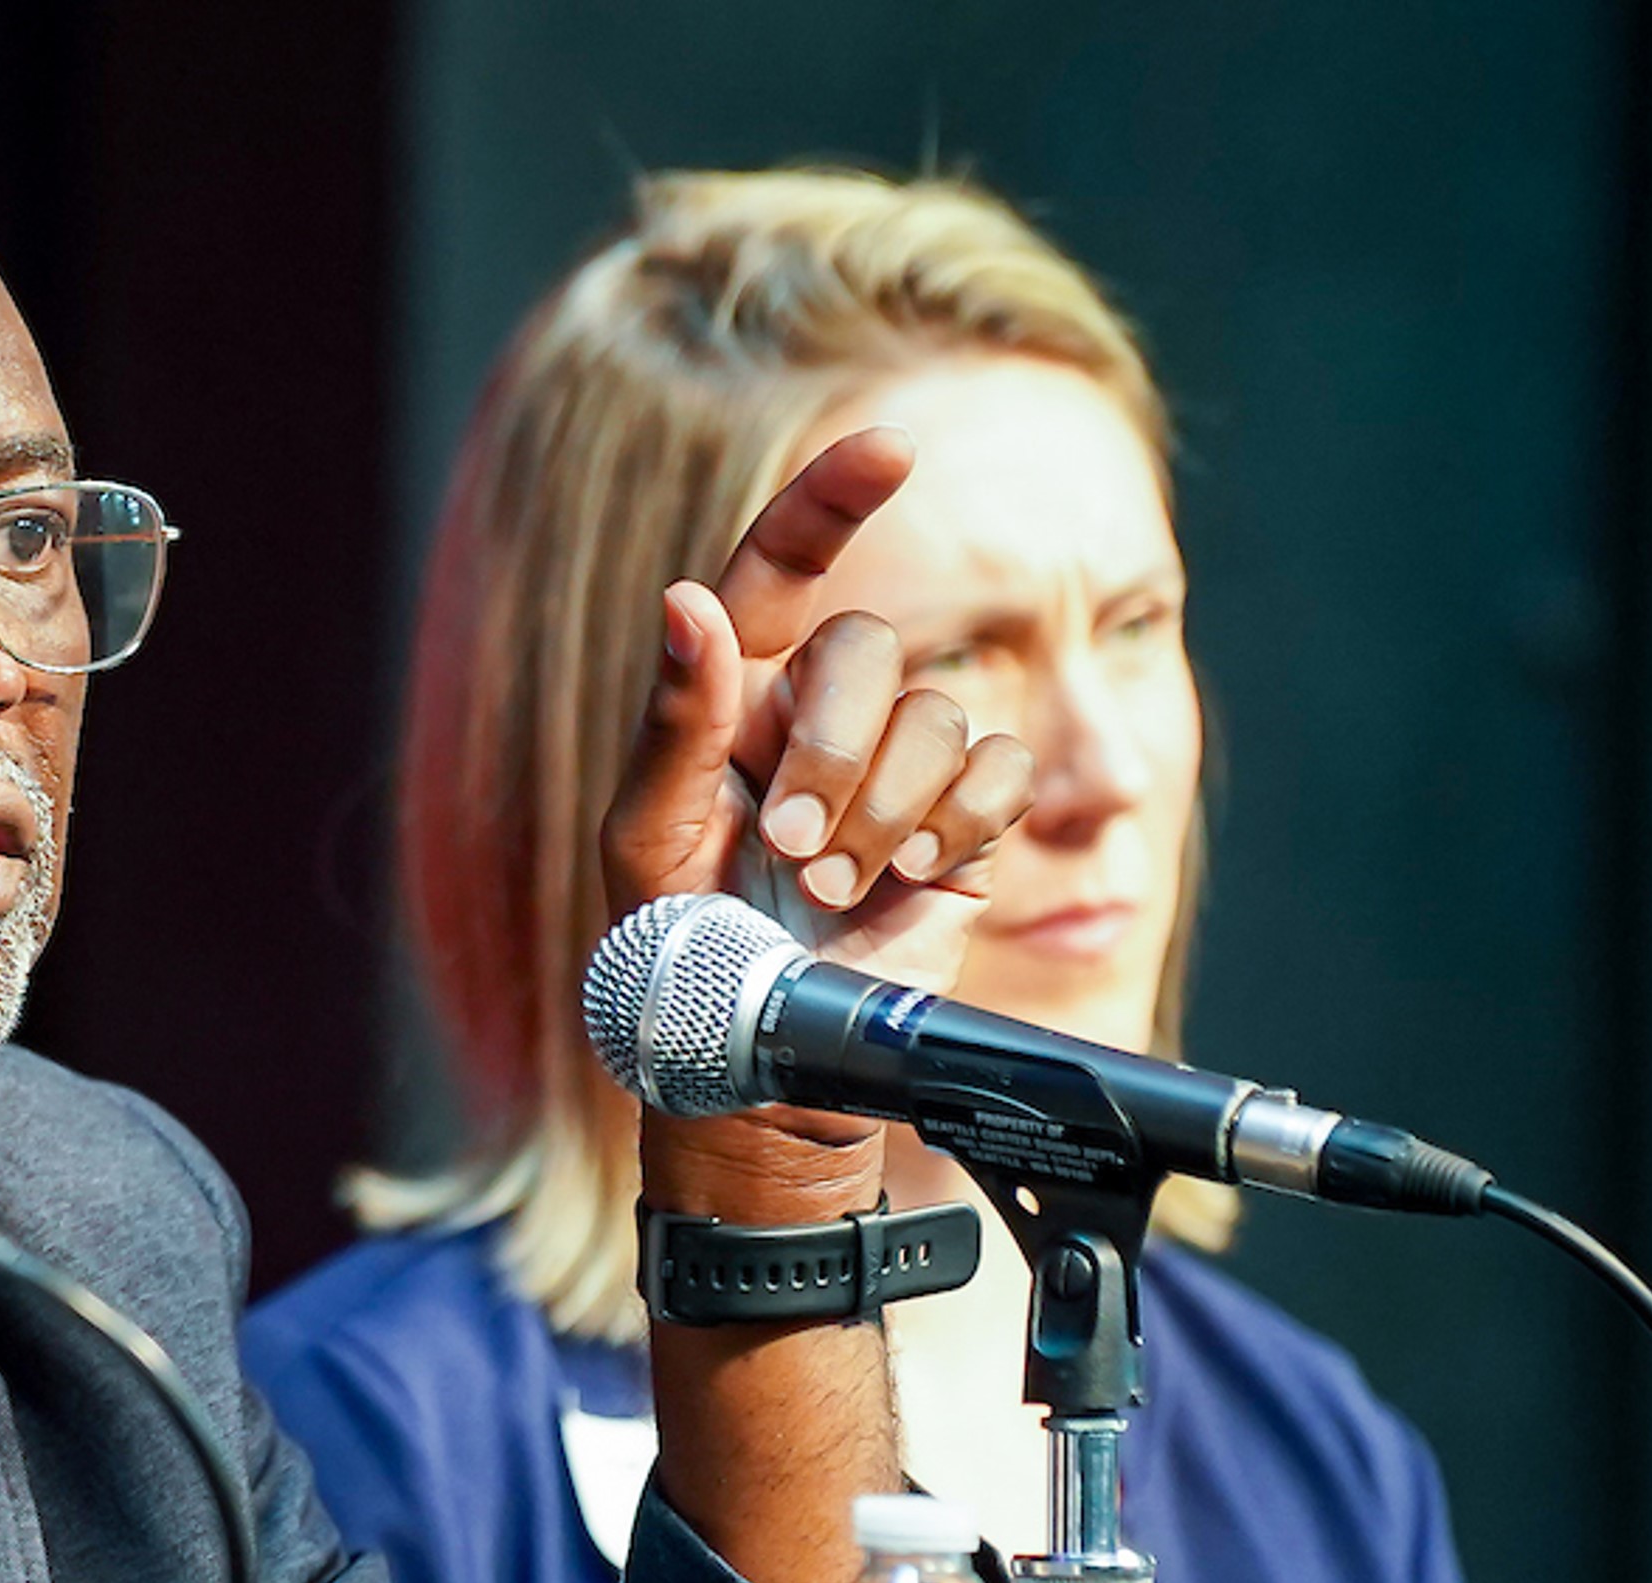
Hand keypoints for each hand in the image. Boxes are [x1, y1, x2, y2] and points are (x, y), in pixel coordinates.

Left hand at [600, 427, 1033, 1006]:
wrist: (762, 1064)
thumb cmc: (680, 961)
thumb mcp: (649, 842)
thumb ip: (676, 722)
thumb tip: (688, 600)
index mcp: (733, 704)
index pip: (781, 573)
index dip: (830, 500)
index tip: (891, 449)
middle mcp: (820, 721)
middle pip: (869, 649)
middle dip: (836, 748)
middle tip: (793, 848)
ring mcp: (898, 772)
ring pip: (939, 715)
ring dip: (887, 809)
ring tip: (838, 887)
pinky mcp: (964, 829)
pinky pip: (1001, 773)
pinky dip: (959, 826)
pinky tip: (912, 878)